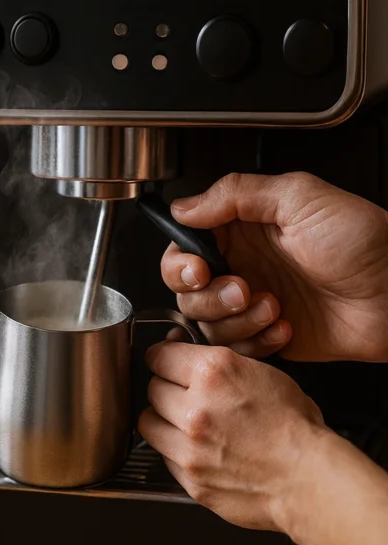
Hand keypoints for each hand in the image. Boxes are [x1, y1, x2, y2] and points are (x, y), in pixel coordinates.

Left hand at [138, 342, 326, 531]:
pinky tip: (199, 450)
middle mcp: (196, 408)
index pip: (159, 356)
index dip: (162, 359)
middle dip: (166, 390)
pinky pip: (165, 456)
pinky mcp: (189, 478)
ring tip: (184, 424)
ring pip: (148, 423)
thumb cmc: (296, 430)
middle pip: (152, 389)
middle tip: (183, 396)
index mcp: (214, 374)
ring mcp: (189, 446)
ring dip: (162, 421)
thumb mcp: (264, 375)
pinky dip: (176, 452)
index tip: (163, 363)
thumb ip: (220, 366)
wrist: (310, 480)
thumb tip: (186, 356)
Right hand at [161, 172, 387, 361]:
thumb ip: (236, 193)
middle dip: (207, 296)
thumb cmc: (366, 244)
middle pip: (185, 289)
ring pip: (206, 322)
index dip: (180, 262)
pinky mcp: (265, 336)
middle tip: (242, 289)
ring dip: (236, 320)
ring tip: (273, 306)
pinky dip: (256, 342)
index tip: (198, 269)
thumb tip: (184, 205)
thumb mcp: (301, 198)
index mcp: (243, 229)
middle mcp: (242, 265)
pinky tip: (285, 327)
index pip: (184, 245)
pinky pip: (235, 349)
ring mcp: (251, 303)